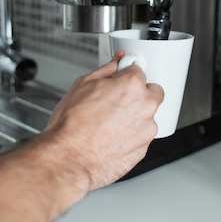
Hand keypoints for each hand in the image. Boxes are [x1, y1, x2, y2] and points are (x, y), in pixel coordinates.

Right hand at [37, 50, 162, 203]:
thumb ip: (106, 70)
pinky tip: (111, 137)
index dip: (126, 75)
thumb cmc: (71, 127)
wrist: (69, 159)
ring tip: (109, 123)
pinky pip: (141, 136)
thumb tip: (116, 62)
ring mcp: (147, 129)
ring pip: (147, 116)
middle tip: (116, 101)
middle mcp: (145, 106)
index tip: (121, 80)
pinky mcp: (144, 148)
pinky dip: (131, 135)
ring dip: (134, 117)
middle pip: (151, 92)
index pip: (138, 70)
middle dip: (137, 94)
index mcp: (132, 85)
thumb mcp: (82, 85)